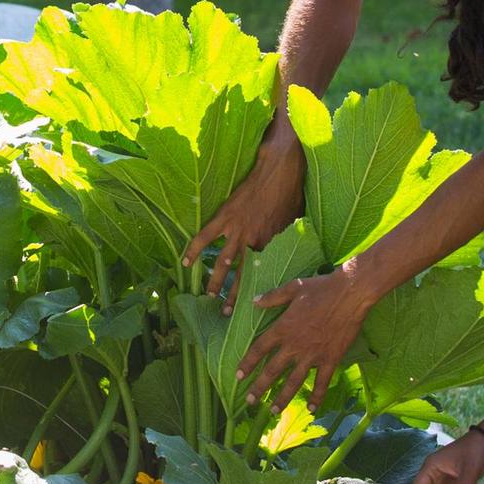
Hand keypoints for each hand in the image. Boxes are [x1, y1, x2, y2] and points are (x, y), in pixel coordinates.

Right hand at [188, 129, 304, 296]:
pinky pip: (205, 236)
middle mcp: (253, 242)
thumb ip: (289, 238)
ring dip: (215, 281)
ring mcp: (237, 230)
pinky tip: (186, 262)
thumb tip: (297, 249)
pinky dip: (194, 249)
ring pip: (223, 262)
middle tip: (226, 313)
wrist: (279, 171)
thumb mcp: (295, 221)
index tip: (252, 307)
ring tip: (207, 296)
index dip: (256, 291)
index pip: (262, 274)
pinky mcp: (224, 216)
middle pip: (241, 275)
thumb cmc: (291, 194)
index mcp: (271, 245)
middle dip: (233, 296)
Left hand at [237, 265, 371, 410]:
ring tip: (273, 411)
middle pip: (272, 371)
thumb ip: (272, 297)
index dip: (247, 364)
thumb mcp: (293, 288)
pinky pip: (322, 382)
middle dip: (259, 388)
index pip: (259, 349)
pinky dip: (317, 396)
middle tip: (250, 401)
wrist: (350, 294)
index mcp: (283, 328)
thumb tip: (254, 301)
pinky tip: (312, 409)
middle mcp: (295, 345)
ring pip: (293, 382)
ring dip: (282, 398)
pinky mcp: (330, 359)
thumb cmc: (321, 288)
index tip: (239, 376)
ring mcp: (313, 355)